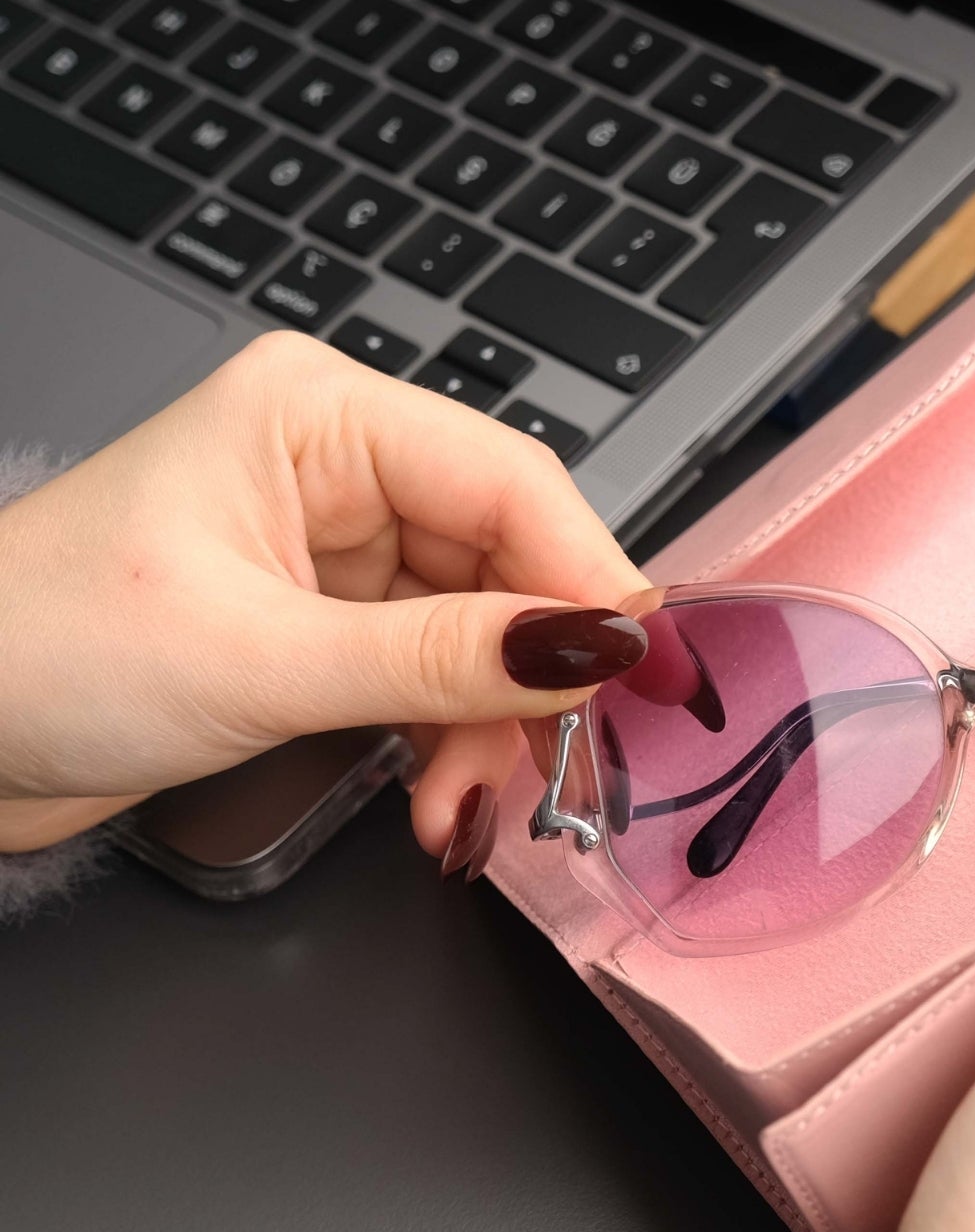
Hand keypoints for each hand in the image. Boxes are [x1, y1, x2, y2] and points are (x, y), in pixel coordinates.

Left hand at [0, 333, 665, 869]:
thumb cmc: (38, 651)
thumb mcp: (263, 660)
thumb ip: (444, 659)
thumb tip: (598, 647)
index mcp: (318, 416)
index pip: (510, 486)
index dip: (595, 583)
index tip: (656, 677)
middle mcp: (340, 465)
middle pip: (511, 566)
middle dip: (535, 682)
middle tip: (567, 771)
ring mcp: (337, 546)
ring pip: (486, 636)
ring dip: (488, 735)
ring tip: (462, 815)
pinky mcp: (329, 619)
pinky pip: (439, 675)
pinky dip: (448, 745)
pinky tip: (437, 807)